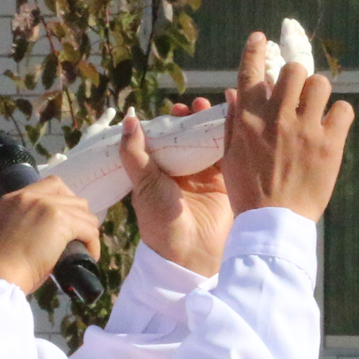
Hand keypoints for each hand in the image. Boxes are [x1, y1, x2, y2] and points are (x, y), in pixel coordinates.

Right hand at [0, 175, 100, 293]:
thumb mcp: (8, 233)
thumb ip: (25, 224)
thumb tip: (49, 233)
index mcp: (13, 198)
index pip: (50, 185)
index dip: (64, 201)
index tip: (66, 220)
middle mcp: (29, 196)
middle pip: (69, 195)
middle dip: (77, 214)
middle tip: (77, 235)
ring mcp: (46, 206)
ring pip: (83, 211)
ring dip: (87, 230)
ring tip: (83, 247)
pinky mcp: (60, 220)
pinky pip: (89, 229)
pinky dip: (93, 244)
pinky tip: (89, 256)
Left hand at [123, 98, 231, 276]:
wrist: (190, 252)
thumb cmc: (161, 221)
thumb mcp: (144, 184)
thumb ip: (135, 154)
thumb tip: (129, 120)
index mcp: (159, 171)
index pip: (164, 139)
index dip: (169, 122)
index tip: (172, 108)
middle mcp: (182, 171)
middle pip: (188, 137)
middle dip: (190, 119)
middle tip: (192, 106)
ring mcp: (204, 175)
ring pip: (207, 141)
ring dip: (208, 123)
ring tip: (206, 106)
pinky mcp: (225, 180)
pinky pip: (227, 153)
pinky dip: (228, 136)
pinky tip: (229, 119)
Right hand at [221, 31, 352, 221]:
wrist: (273, 224)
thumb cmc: (249, 193)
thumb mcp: (230, 157)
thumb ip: (233, 122)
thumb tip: (234, 92)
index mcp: (248, 120)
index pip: (250, 72)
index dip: (255, 49)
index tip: (259, 37)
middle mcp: (276, 118)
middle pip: (293, 71)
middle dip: (296, 79)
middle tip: (297, 95)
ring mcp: (304, 130)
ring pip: (320, 84)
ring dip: (318, 94)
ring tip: (316, 111)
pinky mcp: (330, 145)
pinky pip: (344, 109)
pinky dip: (339, 115)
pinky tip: (331, 128)